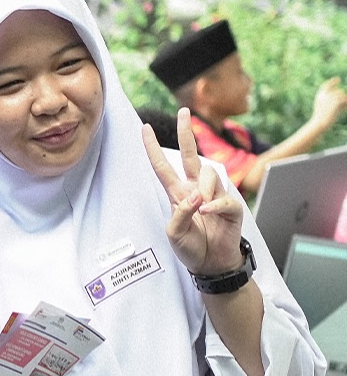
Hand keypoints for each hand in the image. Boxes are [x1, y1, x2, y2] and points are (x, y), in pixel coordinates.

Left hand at [142, 108, 244, 274]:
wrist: (210, 264)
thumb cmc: (191, 248)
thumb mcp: (174, 233)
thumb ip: (180, 212)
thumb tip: (196, 196)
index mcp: (178, 193)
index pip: (163, 167)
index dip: (153, 149)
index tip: (145, 128)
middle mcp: (195, 189)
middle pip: (190, 155)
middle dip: (186, 133)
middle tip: (183, 111)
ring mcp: (214, 196)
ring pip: (209, 174)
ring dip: (204, 189)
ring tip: (202, 209)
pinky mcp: (231, 207)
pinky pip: (223, 198)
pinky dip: (215, 205)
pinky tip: (209, 212)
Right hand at [312, 77, 346, 128]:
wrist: (319, 123)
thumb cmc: (320, 118)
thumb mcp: (323, 108)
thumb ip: (328, 100)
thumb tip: (339, 94)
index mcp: (320, 95)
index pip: (326, 85)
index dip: (332, 82)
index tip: (338, 79)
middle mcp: (325, 94)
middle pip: (338, 92)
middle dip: (342, 98)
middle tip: (343, 106)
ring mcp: (331, 97)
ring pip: (343, 95)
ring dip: (344, 102)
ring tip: (343, 109)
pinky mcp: (337, 101)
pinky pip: (345, 100)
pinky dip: (345, 106)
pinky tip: (344, 110)